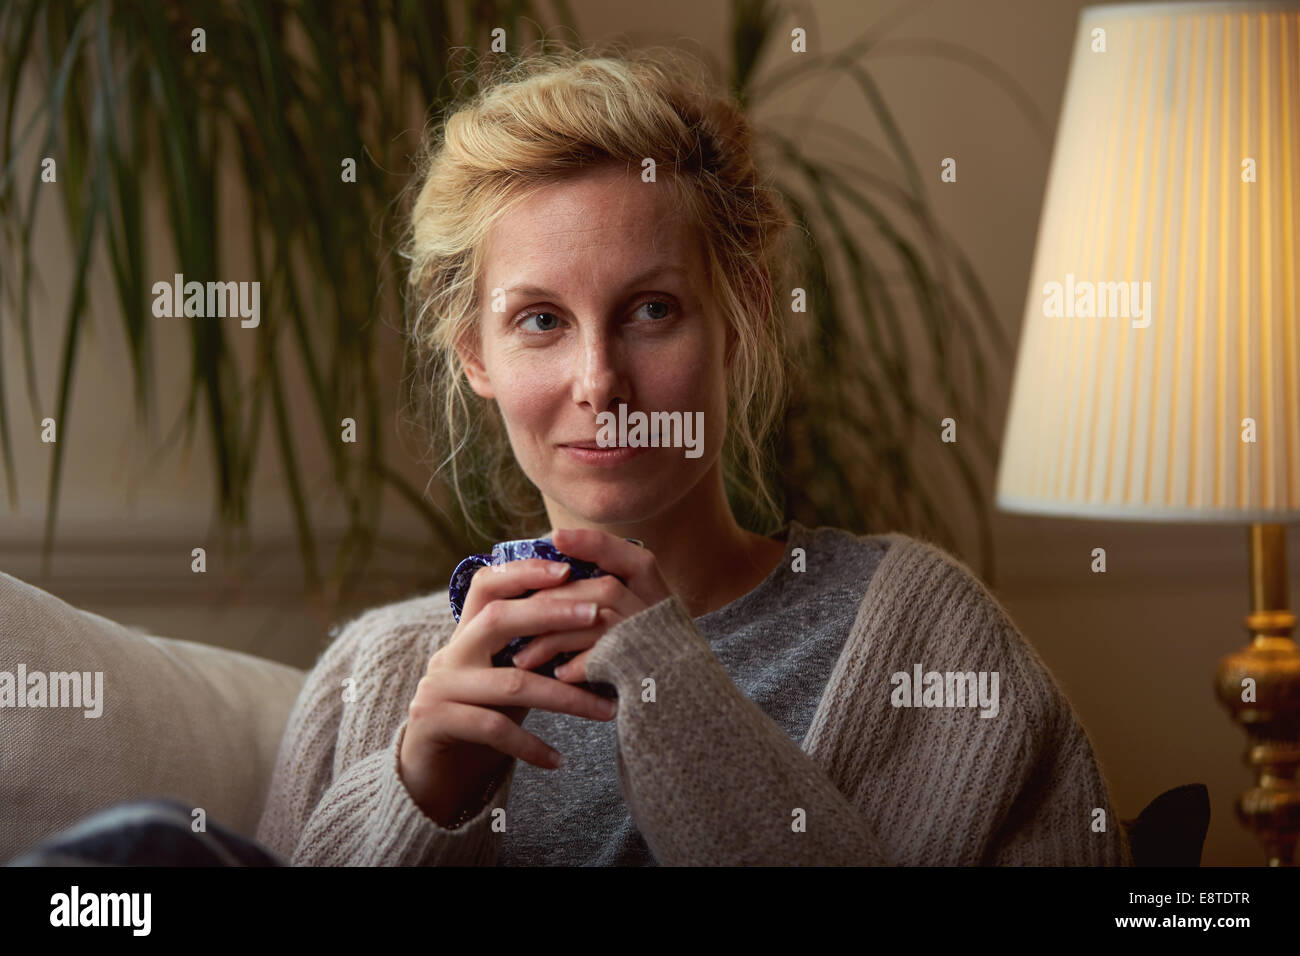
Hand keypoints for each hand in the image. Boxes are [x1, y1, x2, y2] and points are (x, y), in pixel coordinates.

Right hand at [398, 557, 618, 826]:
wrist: (428, 774)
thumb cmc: (481, 720)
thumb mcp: (506, 680)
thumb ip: (534, 654)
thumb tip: (595, 629)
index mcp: (466, 635)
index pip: (487, 585)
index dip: (523, 572)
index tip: (566, 570)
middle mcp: (450, 654)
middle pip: (498, 619)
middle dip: (551, 614)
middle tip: (597, 617)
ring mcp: (439, 688)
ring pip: (511, 682)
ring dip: (565, 696)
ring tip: (606, 710)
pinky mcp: (436, 723)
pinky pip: (494, 728)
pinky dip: (530, 745)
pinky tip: (558, 760)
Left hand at [511, 527, 672, 684]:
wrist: (674, 718)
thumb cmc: (639, 670)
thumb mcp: (627, 629)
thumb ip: (597, 604)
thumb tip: (547, 579)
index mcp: (659, 598)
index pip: (633, 558)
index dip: (596, 544)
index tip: (556, 536)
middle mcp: (662, 615)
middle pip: (605, 588)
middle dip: (554, 601)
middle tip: (515, 617)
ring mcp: (657, 643)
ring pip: (598, 620)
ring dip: (554, 638)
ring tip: (523, 658)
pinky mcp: (646, 674)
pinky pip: (605, 659)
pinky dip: (577, 665)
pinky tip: (558, 675)